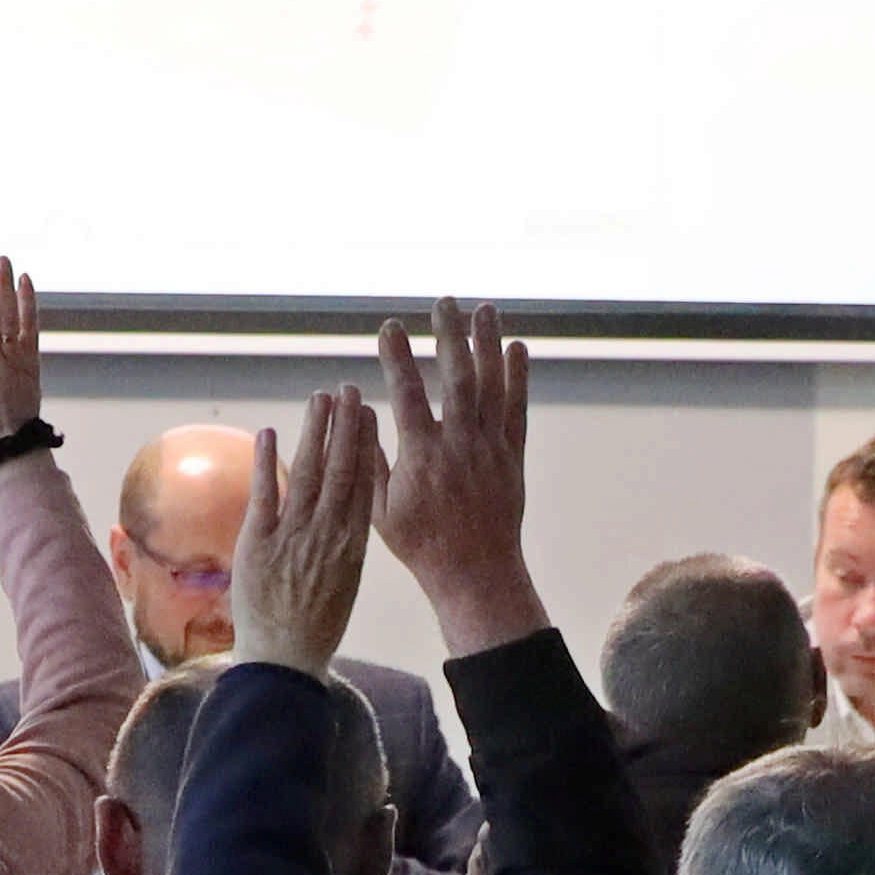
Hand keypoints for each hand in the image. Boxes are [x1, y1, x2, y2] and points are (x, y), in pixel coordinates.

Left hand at [231, 386, 381, 676]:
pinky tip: (271, 433)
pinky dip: (267, 462)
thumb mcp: (344, 583)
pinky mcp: (259, 543)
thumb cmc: (315, 628)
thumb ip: (343, 544)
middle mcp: (327, 535)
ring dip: (314, 433)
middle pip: (341, 470)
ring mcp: (293, 537)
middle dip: (345, 426)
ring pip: (309, 474)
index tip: (369, 414)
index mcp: (352, 546)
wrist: (283, 661)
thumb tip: (344, 512)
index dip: (366, 445)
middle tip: (348, 390)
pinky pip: (265, 494)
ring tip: (320, 398)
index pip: (363, 484)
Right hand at [369, 301, 545, 654]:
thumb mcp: (379, 510)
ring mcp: (490, 449)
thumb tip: (355, 414)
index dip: (397, 357)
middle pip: (456, 378)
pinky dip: (519, 377)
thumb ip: (368, 460)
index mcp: (421, 457)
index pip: (406, 394)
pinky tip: (517, 348)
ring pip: (491, 386)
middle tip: (443, 301)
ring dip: (487, 344)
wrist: (475, 574)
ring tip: (484, 308)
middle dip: (449, 336)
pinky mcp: (512, 457)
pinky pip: (517, 409)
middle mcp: (459, 446)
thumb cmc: (421, 544)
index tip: (390, 327)